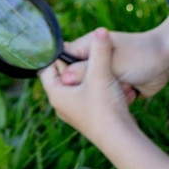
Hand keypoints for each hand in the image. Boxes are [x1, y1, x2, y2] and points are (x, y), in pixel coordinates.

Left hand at [39, 28, 136, 142]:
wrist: (121, 137)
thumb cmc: (105, 108)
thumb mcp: (100, 74)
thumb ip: (100, 51)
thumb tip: (101, 30)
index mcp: (56, 94)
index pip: (47, 67)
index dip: (57, 54)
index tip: (68, 42)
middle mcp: (62, 103)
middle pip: (64, 74)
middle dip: (76, 61)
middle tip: (87, 49)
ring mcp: (76, 109)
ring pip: (78, 82)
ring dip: (89, 72)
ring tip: (100, 62)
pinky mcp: (89, 113)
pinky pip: (89, 92)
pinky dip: (97, 83)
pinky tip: (109, 79)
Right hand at [60, 14, 168, 97]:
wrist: (167, 60)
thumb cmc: (138, 54)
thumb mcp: (110, 63)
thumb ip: (85, 70)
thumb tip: (63, 78)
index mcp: (87, 47)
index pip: (63, 59)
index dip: (64, 74)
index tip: (74, 87)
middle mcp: (93, 60)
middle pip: (77, 79)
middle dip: (88, 88)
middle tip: (102, 89)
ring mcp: (105, 73)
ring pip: (94, 90)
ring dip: (106, 94)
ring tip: (123, 87)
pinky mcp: (116, 84)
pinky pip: (108, 96)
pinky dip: (118, 98)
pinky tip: (130, 92)